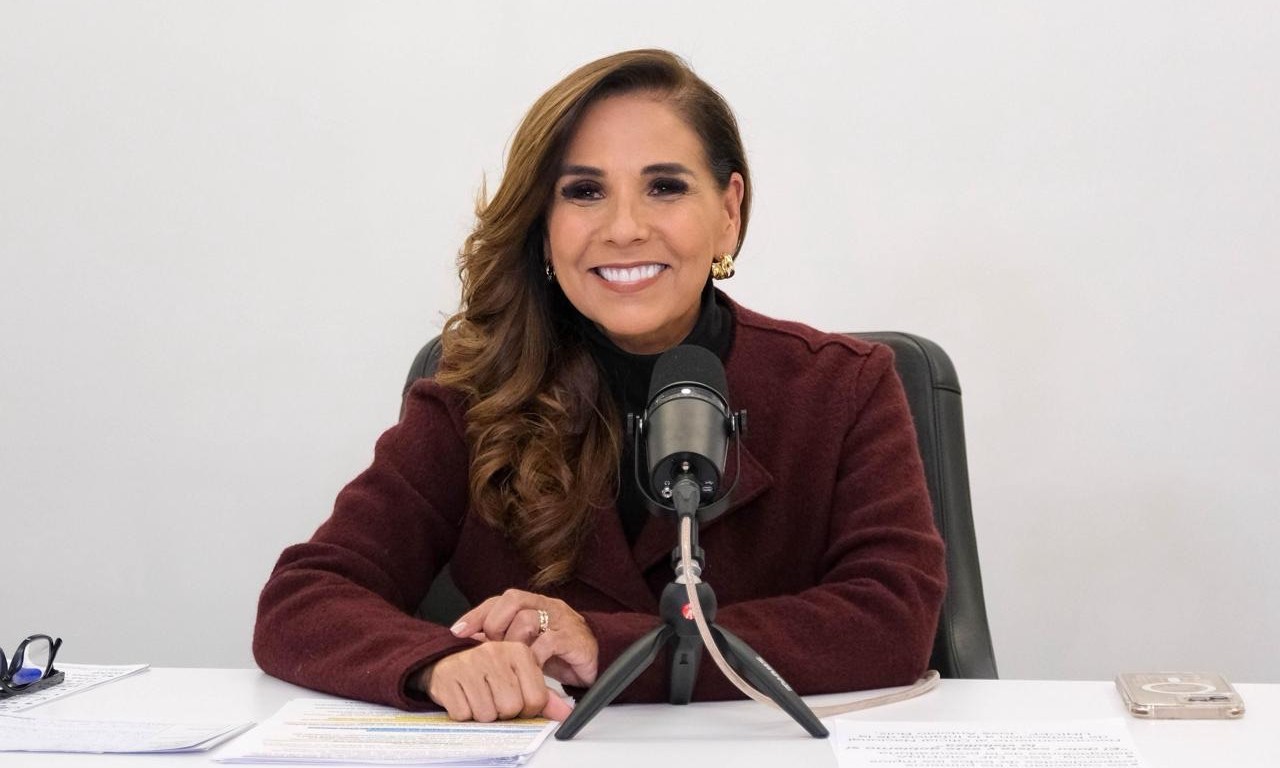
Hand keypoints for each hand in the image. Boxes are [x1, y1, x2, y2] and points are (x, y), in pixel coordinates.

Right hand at [420, 642, 572, 721]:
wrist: (445, 660)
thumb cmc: (486, 670)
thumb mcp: (517, 677)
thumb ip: (543, 695)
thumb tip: (565, 714)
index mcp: (518, 650)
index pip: (535, 699)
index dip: (526, 709)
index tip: (516, 700)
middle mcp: (495, 652)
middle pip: (511, 708)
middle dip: (503, 712)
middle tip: (495, 699)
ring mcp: (469, 663)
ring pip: (487, 714)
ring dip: (482, 714)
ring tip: (478, 696)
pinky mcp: (447, 677)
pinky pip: (463, 714)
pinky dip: (463, 712)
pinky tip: (463, 696)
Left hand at [452, 589, 598, 687]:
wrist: (594, 662)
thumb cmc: (556, 653)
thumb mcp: (523, 644)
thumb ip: (500, 639)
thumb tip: (468, 642)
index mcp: (533, 604)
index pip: (500, 600)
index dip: (477, 614)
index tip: (458, 632)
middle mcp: (547, 606)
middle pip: (513, 600)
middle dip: (496, 625)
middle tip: (494, 649)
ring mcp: (562, 619)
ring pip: (528, 619)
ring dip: (514, 643)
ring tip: (513, 660)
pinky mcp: (575, 638)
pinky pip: (548, 642)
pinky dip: (534, 657)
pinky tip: (530, 668)